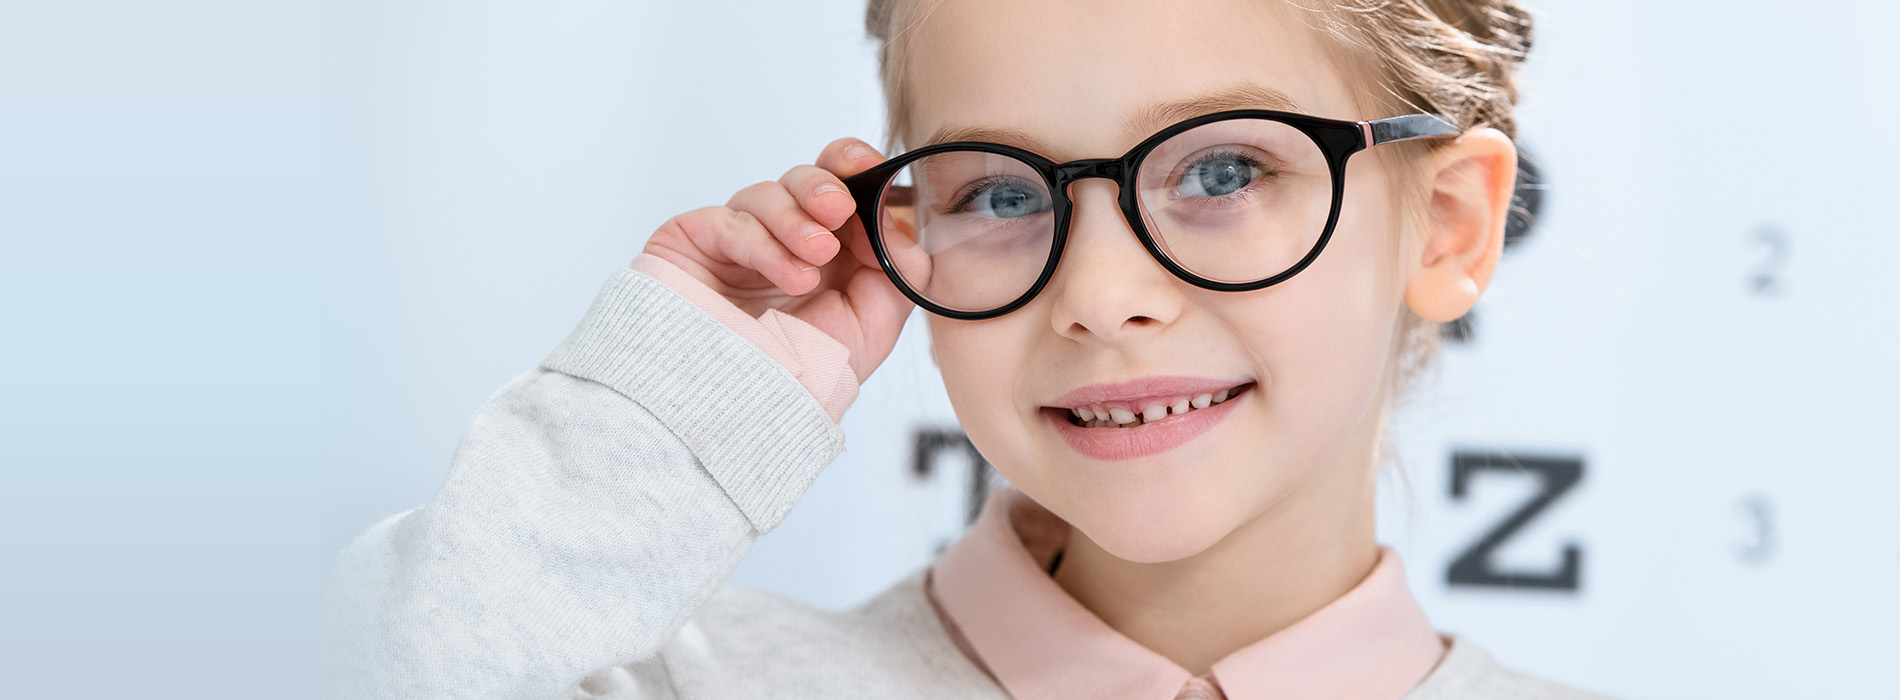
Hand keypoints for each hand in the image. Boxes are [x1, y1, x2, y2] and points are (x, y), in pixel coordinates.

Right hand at [641, 138, 913, 384]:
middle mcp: (783, 240)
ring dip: (797, 220)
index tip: (875, 171)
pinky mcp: (694, 241)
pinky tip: (790, 275)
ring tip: (816, 258)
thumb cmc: (804, 375)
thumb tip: (900, 221)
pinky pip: (730, 220)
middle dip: (825, 184)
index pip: (842, 187)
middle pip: (804, 179)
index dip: (856, 170)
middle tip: (839, 209)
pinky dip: (765, 243)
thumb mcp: (874, 322)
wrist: (747, 409)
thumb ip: (899, 268)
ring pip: (768, 194)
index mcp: (829, 251)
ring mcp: (737, 240)